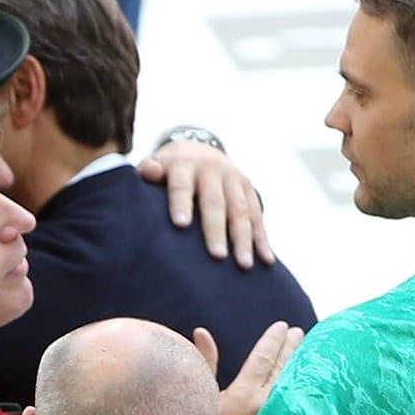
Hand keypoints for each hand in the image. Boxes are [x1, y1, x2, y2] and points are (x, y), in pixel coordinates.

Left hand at [138, 140, 274, 268]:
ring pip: (240, 210)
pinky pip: (257, 215)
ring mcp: (233, 178)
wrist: (199, 150)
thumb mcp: (157, 163)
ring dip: (244, 239)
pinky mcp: (249, 188)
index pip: (181, 185)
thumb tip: (148, 171)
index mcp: (184, 164)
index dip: (181, 204)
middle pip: (215, 202)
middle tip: (217, 256)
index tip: (181, 225)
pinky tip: (266, 260)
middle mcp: (212, 169)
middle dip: (217, 230)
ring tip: (244, 265)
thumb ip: (149, 170)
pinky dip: (262, 239)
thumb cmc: (169, 169)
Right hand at [196, 321, 304, 414]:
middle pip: (283, 371)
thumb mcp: (200, 397)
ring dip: (298, 369)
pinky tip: (304, 385)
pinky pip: (293, 406)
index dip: (273, 341)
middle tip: (299, 332)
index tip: (282, 326)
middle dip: (291, 349)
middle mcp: (264, 409)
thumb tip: (202, 332)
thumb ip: (206, 362)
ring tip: (307, 353)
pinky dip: (299, 390)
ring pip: (291, 389)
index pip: (263, 360)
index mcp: (244, 397)